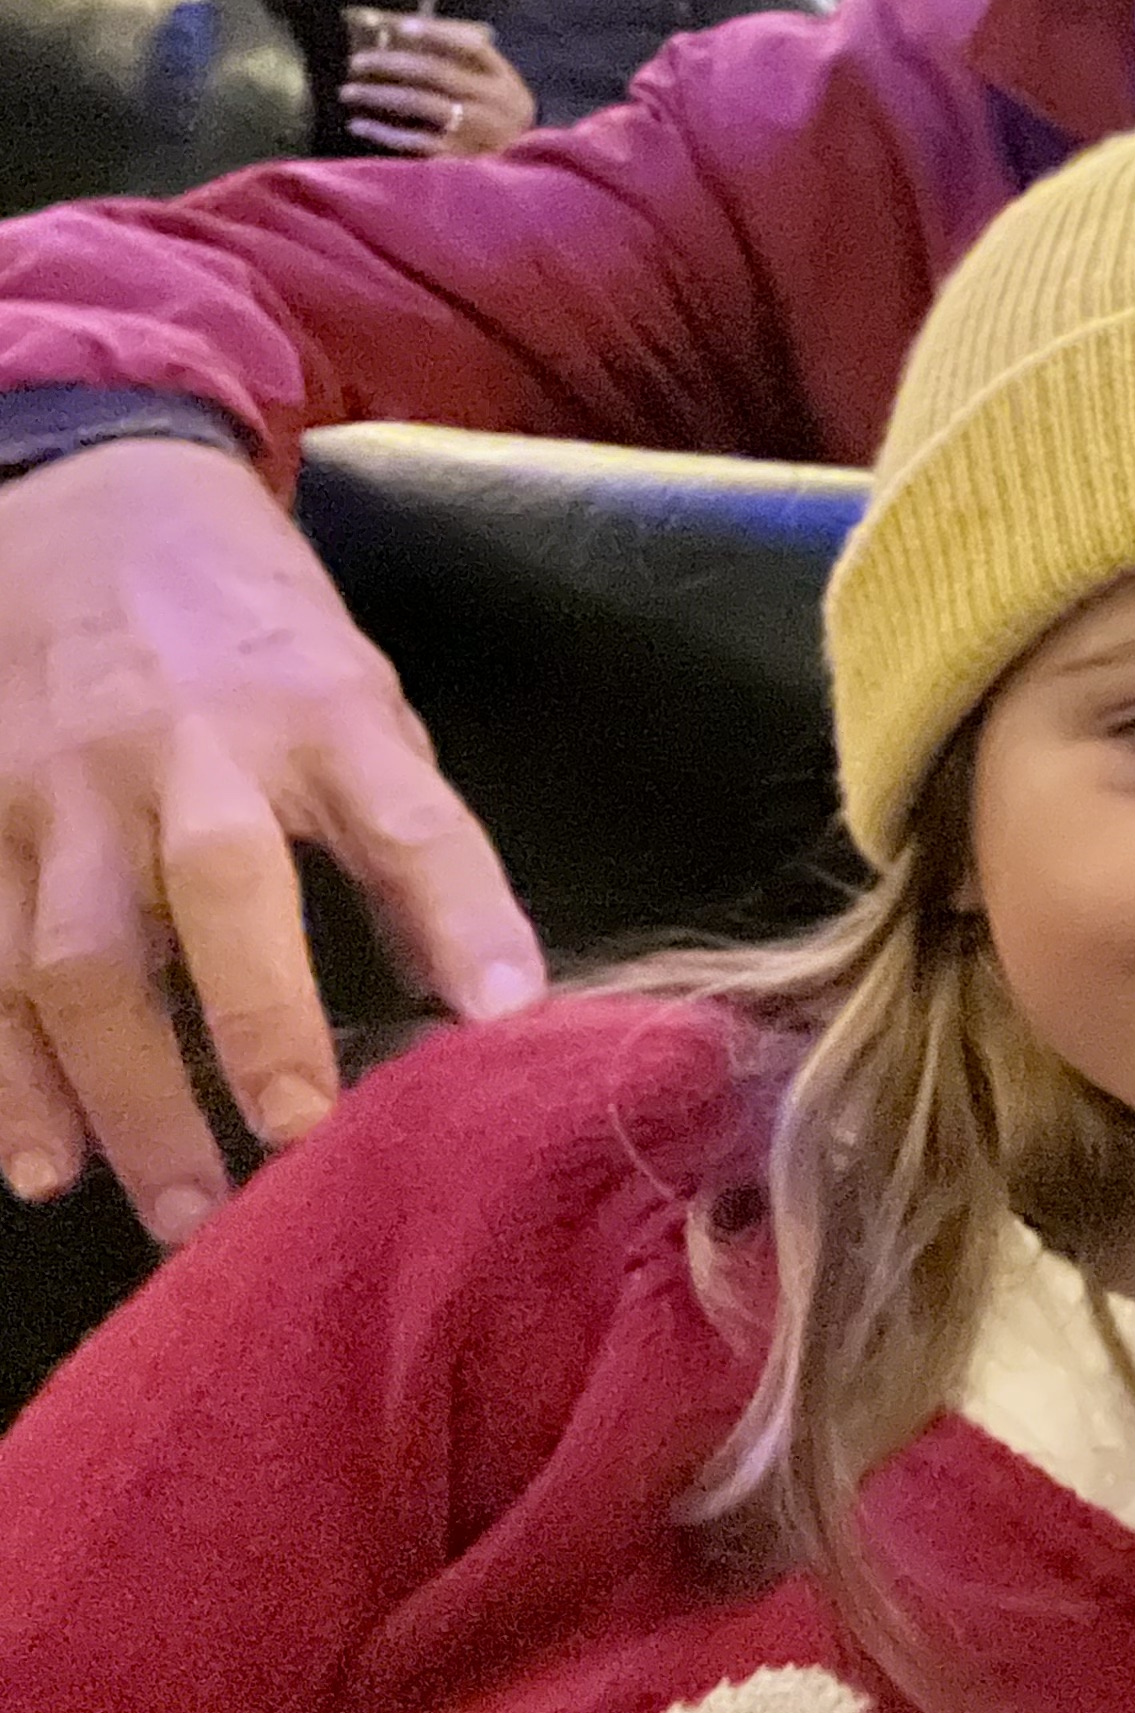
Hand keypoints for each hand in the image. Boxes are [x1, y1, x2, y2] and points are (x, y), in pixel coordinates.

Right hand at [0, 440, 542, 1239]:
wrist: (86, 503)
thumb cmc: (254, 628)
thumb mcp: (360, 692)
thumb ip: (406, 829)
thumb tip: (476, 992)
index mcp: (319, 707)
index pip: (409, 815)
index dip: (463, 913)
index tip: (508, 1017)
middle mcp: (186, 745)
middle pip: (216, 891)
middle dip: (256, 1022)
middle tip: (295, 1145)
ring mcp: (59, 785)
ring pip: (75, 955)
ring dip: (121, 1094)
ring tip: (175, 1209)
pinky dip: (8, 1073)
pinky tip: (40, 1162)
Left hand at [341, 14, 535, 159]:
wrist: (526, 178)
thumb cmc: (503, 126)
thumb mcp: (502, 93)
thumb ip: (472, 69)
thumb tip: (414, 43)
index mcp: (504, 81)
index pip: (472, 47)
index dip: (437, 33)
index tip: (401, 27)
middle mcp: (491, 102)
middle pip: (436, 72)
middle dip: (391, 63)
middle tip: (357, 62)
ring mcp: (474, 131)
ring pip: (419, 103)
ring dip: (378, 94)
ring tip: (349, 91)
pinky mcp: (457, 158)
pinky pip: (412, 141)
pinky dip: (382, 132)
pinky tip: (359, 125)